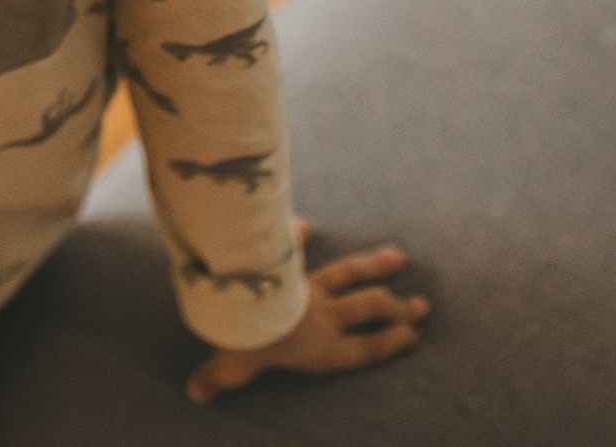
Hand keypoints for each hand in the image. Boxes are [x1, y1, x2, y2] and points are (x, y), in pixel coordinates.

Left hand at [185, 232, 428, 403]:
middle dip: (395, 307)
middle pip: (368, 308)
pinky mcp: (291, 259)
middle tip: (422, 305)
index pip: (362, 348)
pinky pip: (293, 244)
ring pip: (348, 273)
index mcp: (319, 347)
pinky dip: (296, 234)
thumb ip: (218, 378)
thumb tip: (194, 392)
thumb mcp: (232, 367)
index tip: (412, 335)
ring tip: (397, 256)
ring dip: (373, 265)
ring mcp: (308, 284)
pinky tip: (304, 224)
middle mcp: (322, 314)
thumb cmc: (245, 342)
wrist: (244, 298)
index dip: (388, 343)